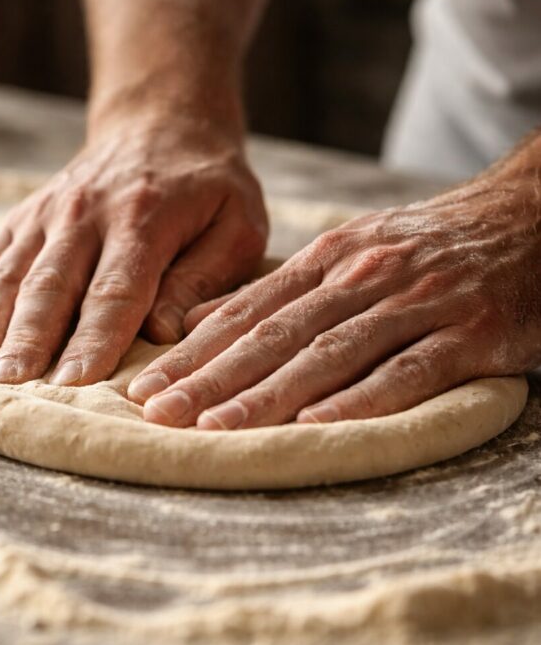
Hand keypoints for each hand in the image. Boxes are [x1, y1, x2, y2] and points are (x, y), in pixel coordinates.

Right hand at [0, 108, 267, 384]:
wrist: (163, 125)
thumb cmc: (209, 189)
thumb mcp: (237, 225)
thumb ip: (204, 278)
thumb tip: (162, 334)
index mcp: (144, 219)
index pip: (115, 291)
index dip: (93, 340)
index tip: (74, 385)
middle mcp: (86, 213)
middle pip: (51, 286)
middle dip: (28, 341)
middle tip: (9, 390)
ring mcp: (49, 213)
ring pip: (10, 274)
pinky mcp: (26, 217)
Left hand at [128, 162, 540, 427]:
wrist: (530, 216)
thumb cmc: (430, 247)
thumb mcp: (351, 253)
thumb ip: (283, 291)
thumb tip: (201, 323)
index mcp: (331, 259)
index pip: (247, 312)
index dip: (193, 353)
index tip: (143, 389)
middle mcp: (364, 276)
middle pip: (275, 334)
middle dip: (211, 378)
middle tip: (157, 415)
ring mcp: (417, 302)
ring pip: (331, 352)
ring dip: (269, 393)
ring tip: (217, 428)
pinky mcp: (470, 332)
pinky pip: (411, 370)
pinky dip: (363, 398)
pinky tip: (320, 425)